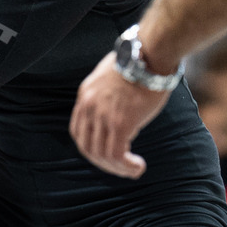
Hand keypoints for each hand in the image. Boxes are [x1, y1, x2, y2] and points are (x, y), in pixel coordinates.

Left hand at [69, 52, 169, 177]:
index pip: (78, 131)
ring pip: (102, 154)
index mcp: (85, 96)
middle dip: (104, 163)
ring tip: (133, 170)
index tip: (106, 155)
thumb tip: (116, 109)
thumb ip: (106, 96)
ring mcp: (103, 116)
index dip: (90, 148)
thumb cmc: (137, 65)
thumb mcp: (110, 78)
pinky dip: (126, 166)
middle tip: (121, 168)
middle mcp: (89, 107)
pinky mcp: (121, 123)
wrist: (148, 56)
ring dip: (118, 168)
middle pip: (87, 147)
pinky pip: (117, 154)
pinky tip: (138, 166)